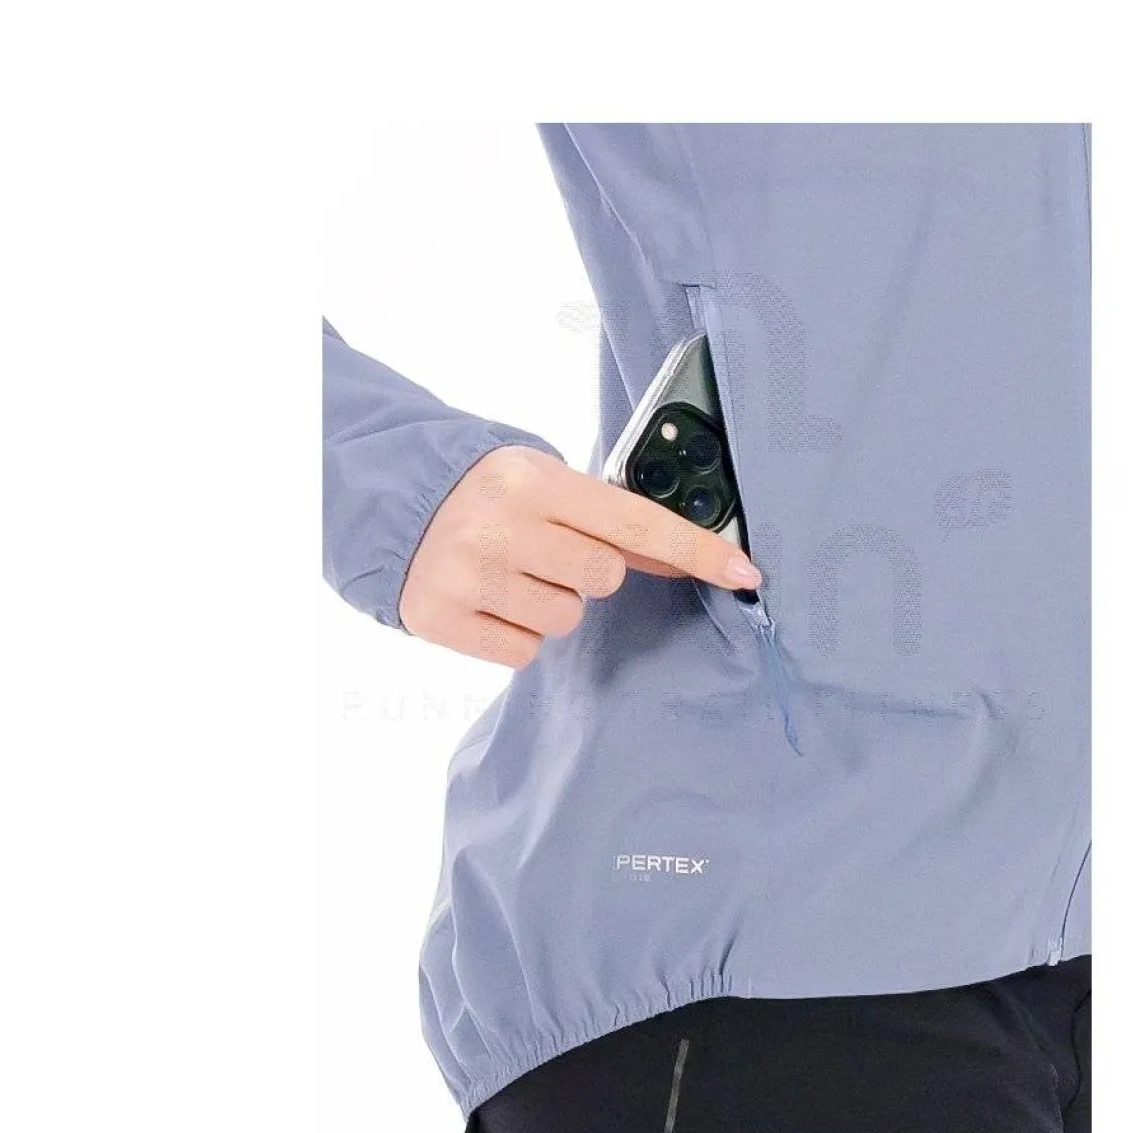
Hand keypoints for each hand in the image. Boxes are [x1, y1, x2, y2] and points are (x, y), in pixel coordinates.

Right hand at [399, 444, 760, 666]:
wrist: (388, 503)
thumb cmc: (484, 493)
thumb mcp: (542, 483)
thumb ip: (607, 521)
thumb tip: (684, 560)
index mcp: (532, 481)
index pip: (634, 522)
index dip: (695, 550)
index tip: (745, 572)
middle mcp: (501, 528)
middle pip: (604, 579)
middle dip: (587, 571)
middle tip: (546, 551)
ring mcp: (469, 577)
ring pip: (566, 620)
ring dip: (550, 604)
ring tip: (511, 574)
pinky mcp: (442, 621)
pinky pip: (524, 652)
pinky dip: (516, 633)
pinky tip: (489, 601)